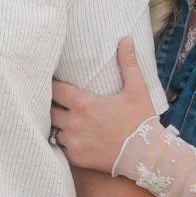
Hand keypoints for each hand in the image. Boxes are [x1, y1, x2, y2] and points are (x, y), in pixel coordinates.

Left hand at [51, 37, 155, 173]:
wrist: (146, 156)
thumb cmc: (141, 122)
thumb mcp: (137, 90)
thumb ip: (128, 63)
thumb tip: (126, 38)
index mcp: (84, 103)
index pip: (54, 89)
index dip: (53, 86)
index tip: (56, 85)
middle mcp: (73, 122)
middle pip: (49, 110)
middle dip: (53, 105)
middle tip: (59, 102)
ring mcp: (73, 141)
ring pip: (53, 129)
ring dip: (57, 124)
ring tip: (64, 120)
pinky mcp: (75, 158)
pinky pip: (61, 147)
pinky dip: (65, 142)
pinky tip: (73, 137)